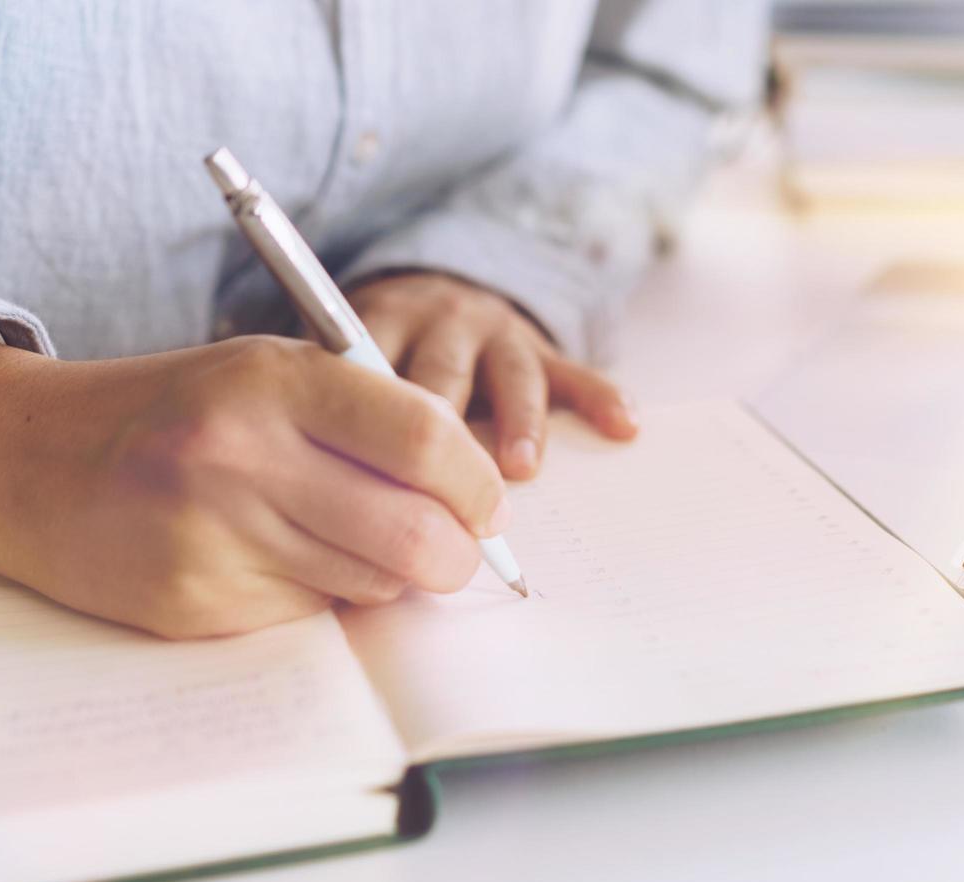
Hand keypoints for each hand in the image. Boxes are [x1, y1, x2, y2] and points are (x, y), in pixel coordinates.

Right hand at [0, 333, 509, 637]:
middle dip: (458, 555)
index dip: (478, 484)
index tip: (488, 505)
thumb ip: (370, 421)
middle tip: (453, 550)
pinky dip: (320, 595)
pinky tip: (272, 559)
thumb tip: (475, 500)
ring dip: (386, 573)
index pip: (426, 439)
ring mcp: (215, 536)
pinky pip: (313, 614)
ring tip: (338, 536)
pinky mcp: (196, 603)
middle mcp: (242, 455)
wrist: (32, 461)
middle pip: (417, 534)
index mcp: (273, 379)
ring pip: (373, 583)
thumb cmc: (178, 412)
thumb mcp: (268, 376)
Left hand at [347, 272, 637, 478]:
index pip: (378, 377)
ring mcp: (498, 334)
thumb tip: (341, 506)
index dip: (379, 429)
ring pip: (511, 377)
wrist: (432, 295)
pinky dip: (602, 399)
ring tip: (521, 468)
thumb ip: (347, 410)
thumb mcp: (351, 362)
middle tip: (445, 483)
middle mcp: (441, 323)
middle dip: (447, 431)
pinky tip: (623, 426)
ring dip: (518, 423)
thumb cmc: (383, 356)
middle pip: (444, 375)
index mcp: (384, 325)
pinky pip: (577, 373)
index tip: (379, 483)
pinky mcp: (543, 348)